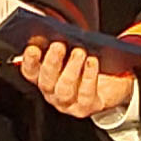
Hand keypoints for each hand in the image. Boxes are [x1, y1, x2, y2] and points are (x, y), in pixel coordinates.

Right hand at [17, 38, 133, 122]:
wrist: (112, 82)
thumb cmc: (87, 65)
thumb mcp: (72, 53)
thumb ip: (61, 45)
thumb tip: (56, 32)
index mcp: (43, 78)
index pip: (30, 72)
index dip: (28, 61)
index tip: (32, 48)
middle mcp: (53, 94)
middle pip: (46, 82)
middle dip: (51, 62)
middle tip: (58, 45)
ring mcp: (68, 103)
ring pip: (64, 90)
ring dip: (71, 69)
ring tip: (79, 52)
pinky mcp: (86, 107)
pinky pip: (85, 94)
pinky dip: (89, 76)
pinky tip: (92, 61)